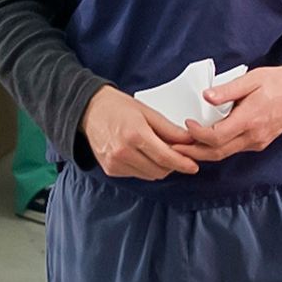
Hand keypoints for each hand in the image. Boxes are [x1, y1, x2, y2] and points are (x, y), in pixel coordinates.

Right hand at [79, 86, 198, 179]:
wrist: (88, 110)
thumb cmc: (117, 107)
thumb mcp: (147, 112)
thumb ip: (169, 129)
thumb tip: (189, 140)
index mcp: (134, 134)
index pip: (165, 157)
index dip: (182, 163)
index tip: (193, 166)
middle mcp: (123, 151)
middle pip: (159, 170)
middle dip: (172, 164)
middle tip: (175, 153)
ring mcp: (115, 162)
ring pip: (149, 175)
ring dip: (158, 167)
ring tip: (156, 151)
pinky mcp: (110, 169)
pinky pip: (136, 174)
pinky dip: (144, 167)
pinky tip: (140, 154)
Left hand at [173, 66, 281, 161]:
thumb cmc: (276, 82)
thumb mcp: (251, 79)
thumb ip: (228, 89)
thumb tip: (206, 97)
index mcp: (250, 120)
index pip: (217, 137)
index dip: (198, 134)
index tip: (186, 124)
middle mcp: (253, 136)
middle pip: (218, 152)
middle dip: (194, 152)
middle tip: (174, 147)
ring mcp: (257, 142)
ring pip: (225, 154)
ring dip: (203, 152)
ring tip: (184, 146)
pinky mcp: (259, 143)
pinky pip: (234, 149)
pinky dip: (216, 149)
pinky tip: (204, 142)